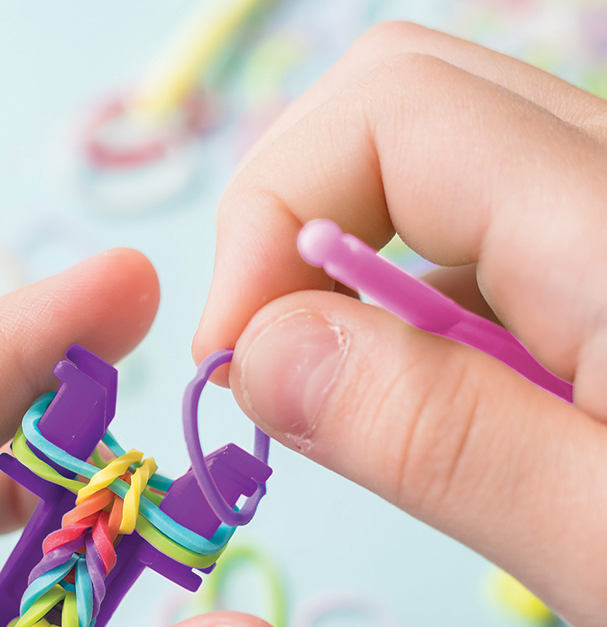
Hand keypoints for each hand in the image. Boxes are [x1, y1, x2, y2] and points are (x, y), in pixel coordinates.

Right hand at [194, 21, 606, 626]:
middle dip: (286, 228)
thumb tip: (263, 354)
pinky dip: (396, 309)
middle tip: (266, 373)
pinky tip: (415, 402)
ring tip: (337, 405)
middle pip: (399, 109)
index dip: (266, 216)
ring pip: (427, 178)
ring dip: (337, 276)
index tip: (233, 363)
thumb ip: (439, 439)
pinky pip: (470, 242)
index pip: (387, 109)